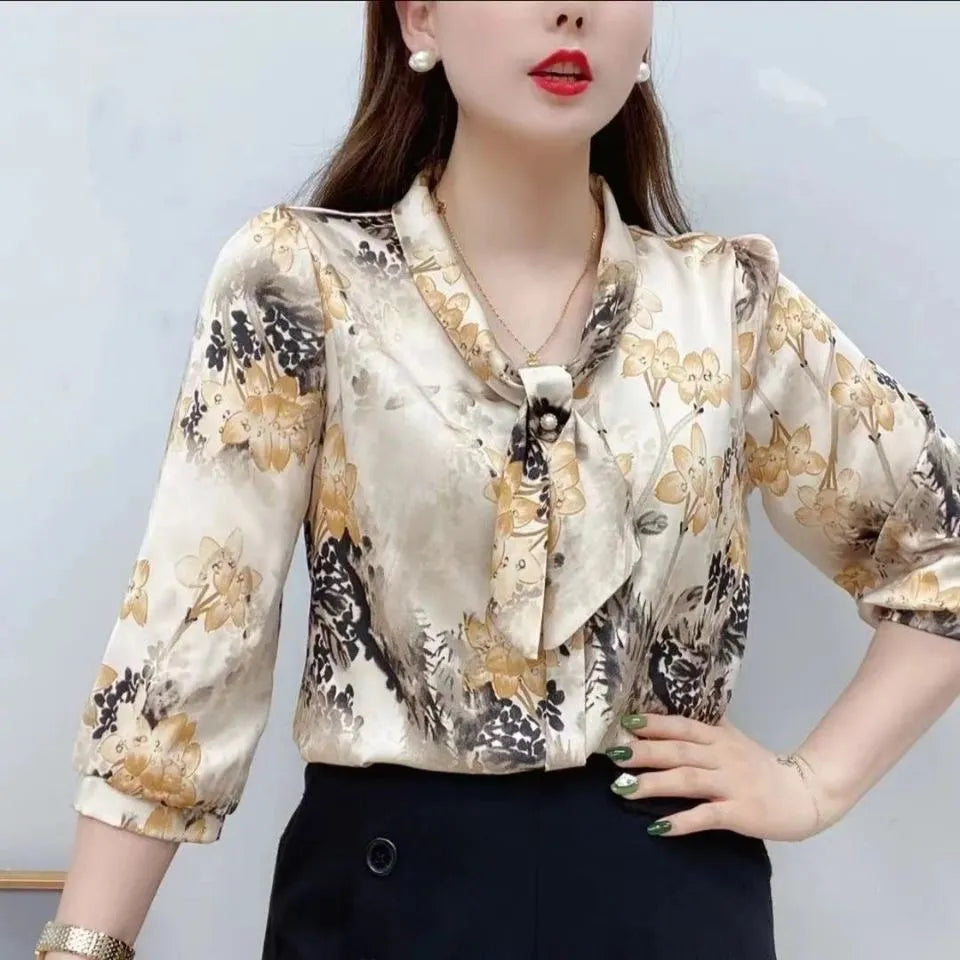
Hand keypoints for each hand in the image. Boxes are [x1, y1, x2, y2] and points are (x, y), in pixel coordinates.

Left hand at [605, 712, 842, 840]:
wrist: (805, 794)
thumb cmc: (761, 768)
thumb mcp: (733, 740)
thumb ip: (707, 727)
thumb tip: (672, 713)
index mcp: (719, 737)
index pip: (681, 726)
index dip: (654, 724)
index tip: (625, 723)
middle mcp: (722, 756)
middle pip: (678, 751)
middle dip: (644, 752)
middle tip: (613, 755)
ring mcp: (731, 784)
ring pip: (687, 780)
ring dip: (653, 784)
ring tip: (623, 788)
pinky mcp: (740, 812)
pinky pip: (707, 816)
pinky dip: (682, 821)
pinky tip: (658, 827)